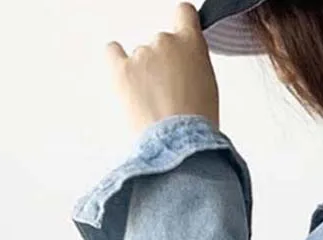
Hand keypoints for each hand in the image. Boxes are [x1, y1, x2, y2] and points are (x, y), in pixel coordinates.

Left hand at [106, 4, 218, 134]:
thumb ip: (195, 67)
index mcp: (191, 44)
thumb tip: (184, 69)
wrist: (181, 143)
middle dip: (163, 63)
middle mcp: (164, 42)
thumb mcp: (210, 88)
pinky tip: (125, 76)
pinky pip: (113, 53)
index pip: (184, 14)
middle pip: (161, 43)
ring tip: (154, 103)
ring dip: (144, 74)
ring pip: (140, 56)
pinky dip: (117, 61)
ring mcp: (141, 55)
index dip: (183, 23)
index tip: (182, 30)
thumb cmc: (197, 122)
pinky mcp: (120, 70)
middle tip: (169, 91)